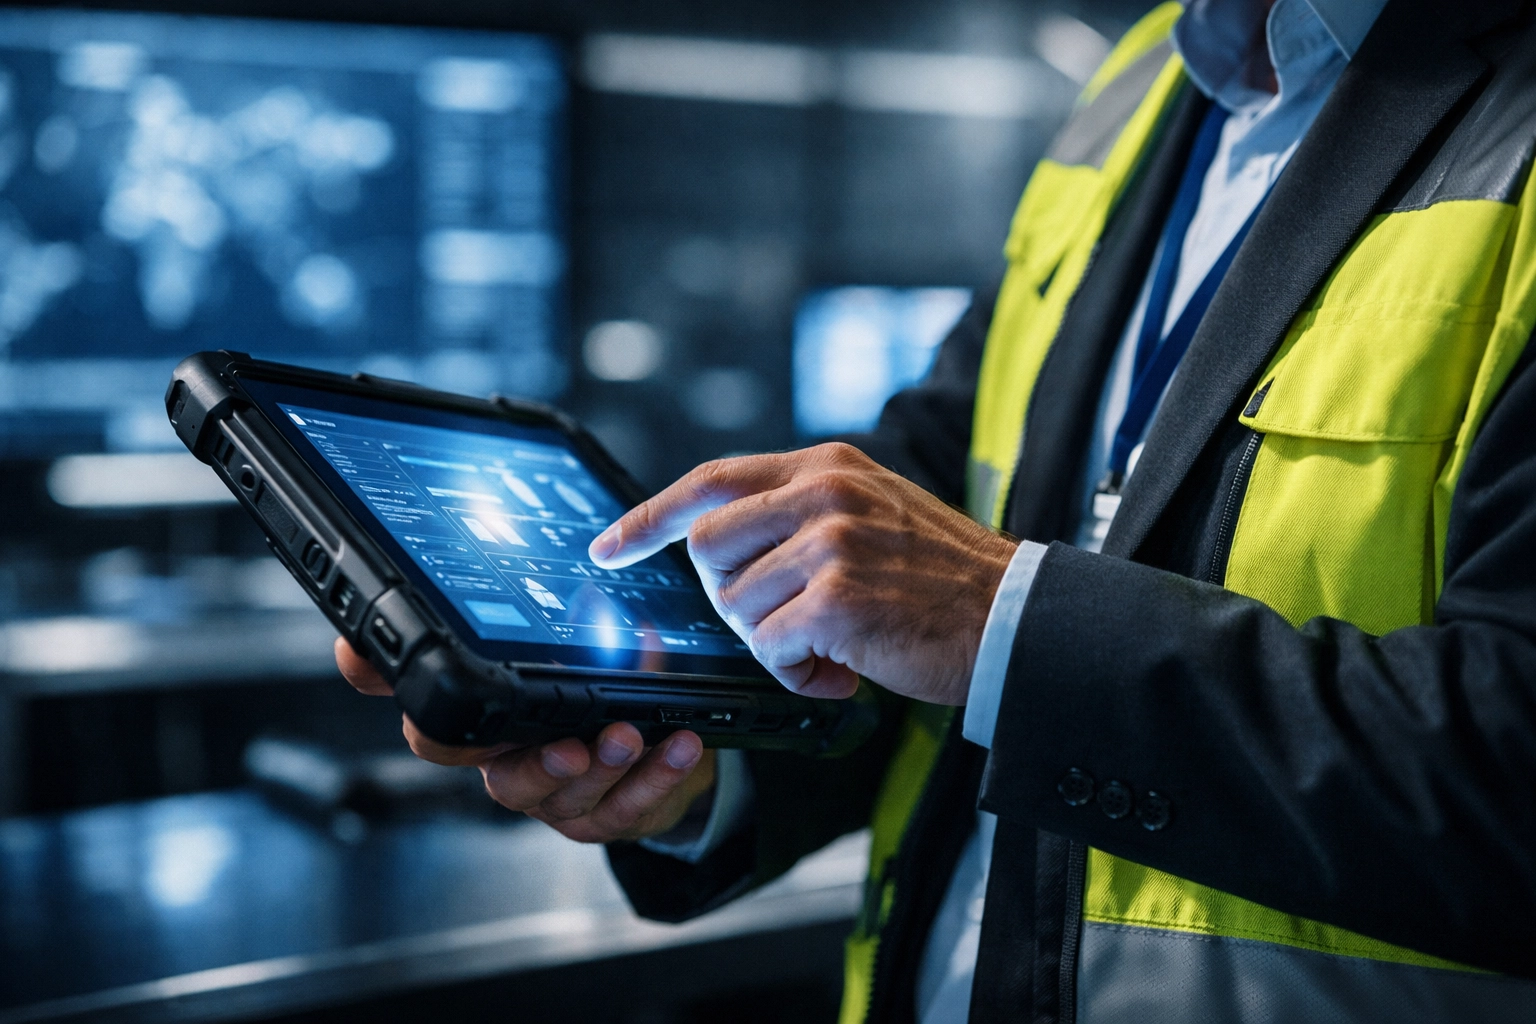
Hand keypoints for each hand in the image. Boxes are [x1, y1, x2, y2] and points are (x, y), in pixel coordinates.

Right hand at [334, 638, 717, 841]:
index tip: (465, 712)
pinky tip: (680, 748)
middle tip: (573, 746)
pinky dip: (658, 777)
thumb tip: (592, 603)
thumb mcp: (589, 667)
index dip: (435, 730)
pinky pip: (629, 807)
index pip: (447, 741)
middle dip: (544, 764)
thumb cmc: (602, 709)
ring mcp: (563, 804)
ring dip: (607, 766)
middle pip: (512, 783)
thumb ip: (584, 642)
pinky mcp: (607, 822)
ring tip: (632, 736)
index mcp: (499, 736)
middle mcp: (522, 774)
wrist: (653, 760)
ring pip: (575, 798)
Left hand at [588, 443, 1016, 705]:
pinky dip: (798, 672)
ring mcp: (830, 544)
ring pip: (737, 607)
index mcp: (827, 465)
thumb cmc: (942, 577)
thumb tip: (717, 544)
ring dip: (774, 643)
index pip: (711, 480)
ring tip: (832, 646)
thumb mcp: (873, 509)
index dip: (649, 516)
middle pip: (708, 548)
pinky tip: (842, 670)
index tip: (608, 546)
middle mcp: (824, 493)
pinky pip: (770, 648)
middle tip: (785, 621)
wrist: (1014, 618)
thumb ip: (802, 511)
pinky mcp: (837, 600)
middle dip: (730, 599)